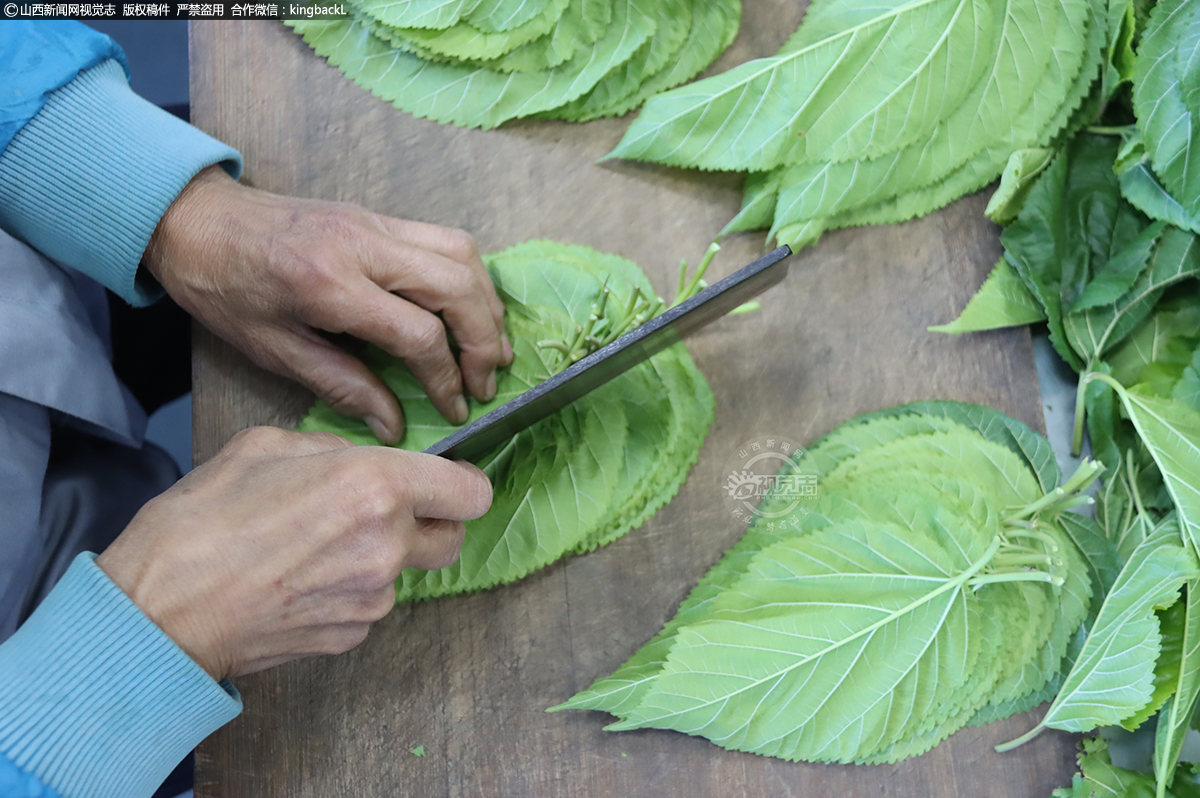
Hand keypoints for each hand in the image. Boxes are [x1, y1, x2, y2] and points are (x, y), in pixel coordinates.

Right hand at [95, 427, 491, 680]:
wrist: (159, 609)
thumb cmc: (201, 522)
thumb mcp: (266, 446)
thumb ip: (332, 447)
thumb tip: (358, 457)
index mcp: (375, 487)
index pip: (471, 492)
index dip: (462, 484)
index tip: (446, 480)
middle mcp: (386, 546)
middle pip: (452, 538)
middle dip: (430, 521)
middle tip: (383, 510)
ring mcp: (372, 598)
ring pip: (407, 572)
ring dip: (383, 556)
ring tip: (319, 544)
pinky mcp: (351, 635)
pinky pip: (372, 604)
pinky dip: (351, 590)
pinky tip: (302, 578)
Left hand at [143, 166, 512, 443]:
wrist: (196, 220)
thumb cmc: (225, 290)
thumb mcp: (272, 350)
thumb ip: (340, 384)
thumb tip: (393, 425)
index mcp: (329, 285)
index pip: (418, 333)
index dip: (446, 378)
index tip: (454, 409)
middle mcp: (362, 246)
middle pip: (457, 286)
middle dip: (483, 339)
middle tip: (487, 381)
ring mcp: (375, 222)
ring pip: (462, 253)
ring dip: (486, 303)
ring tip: (490, 348)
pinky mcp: (379, 214)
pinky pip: (445, 238)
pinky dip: (468, 277)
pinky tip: (466, 309)